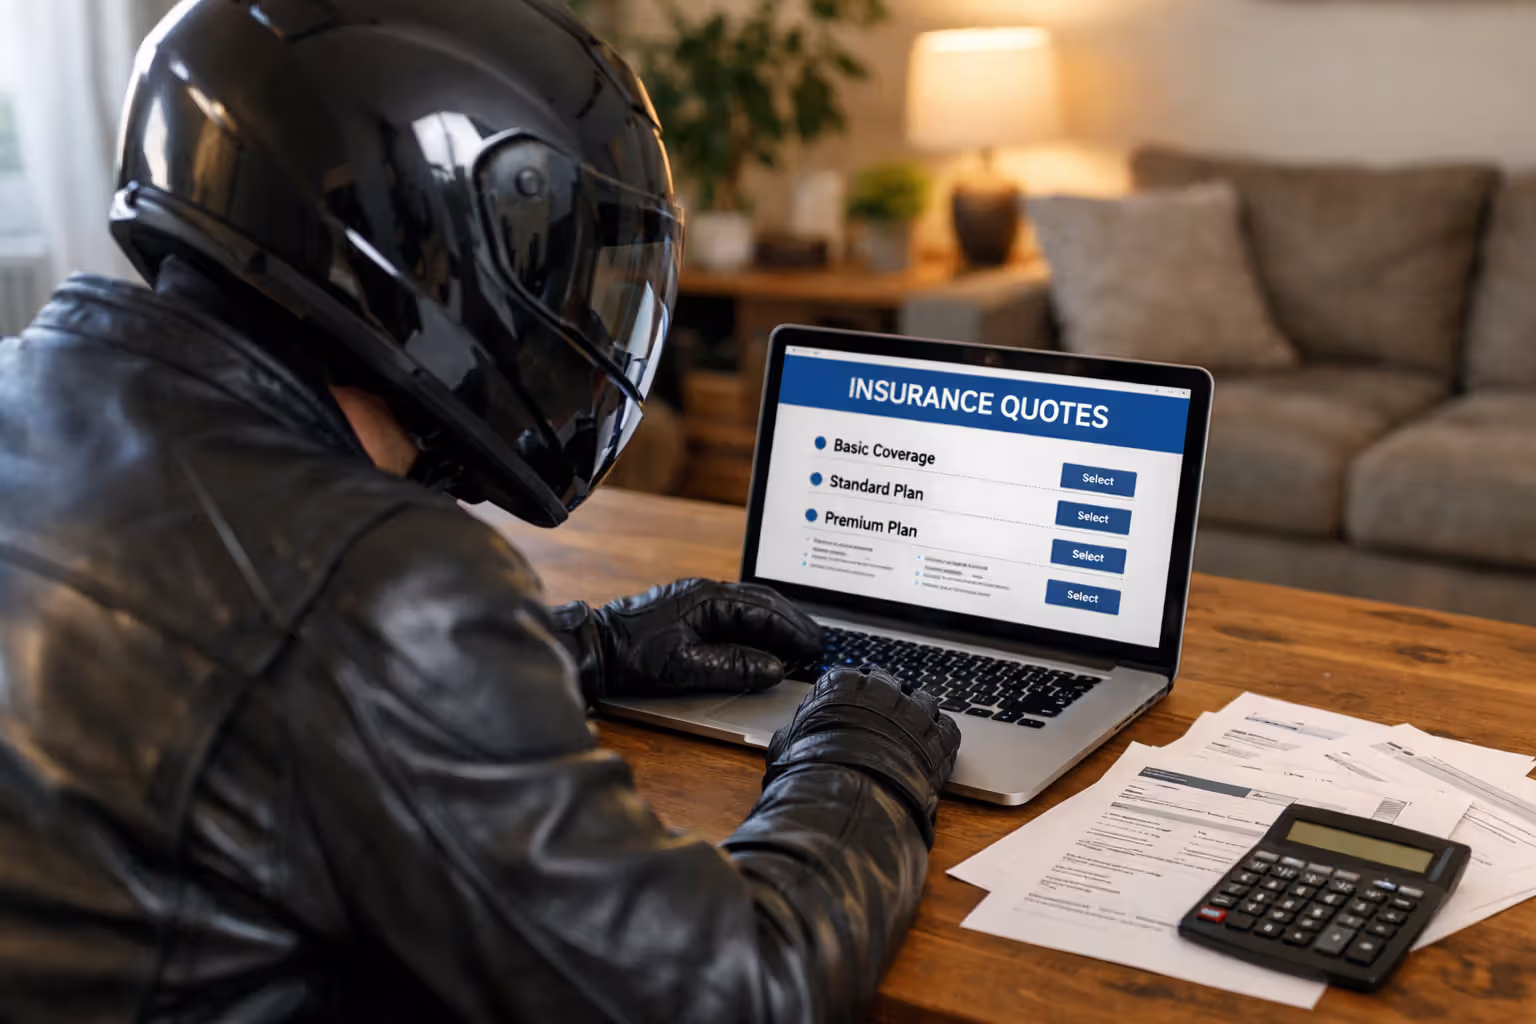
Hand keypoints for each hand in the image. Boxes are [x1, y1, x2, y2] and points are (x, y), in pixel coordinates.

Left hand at [551, 579, 822, 702]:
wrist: (595, 648)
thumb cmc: (633, 655)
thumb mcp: (685, 666)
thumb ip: (732, 666)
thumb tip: (773, 668)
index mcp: (707, 598)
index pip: (763, 611)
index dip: (792, 630)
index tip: (812, 647)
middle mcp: (705, 592)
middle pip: (762, 602)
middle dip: (792, 623)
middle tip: (816, 644)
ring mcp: (697, 599)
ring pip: (750, 605)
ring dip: (777, 622)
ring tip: (799, 641)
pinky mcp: (690, 611)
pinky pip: (735, 612)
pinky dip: (758, 624)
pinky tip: (765, 638)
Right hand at [764, 665, 960, 846]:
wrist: (846, 798)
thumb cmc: (809, 772)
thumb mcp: (787, 746)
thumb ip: (797, 732)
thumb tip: (792, 737)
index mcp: (840, 684)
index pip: (850, 677)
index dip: (853, 695)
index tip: (853, 707)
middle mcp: (880, 690)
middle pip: (889, 685)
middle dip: (887, 701)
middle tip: (883, 722)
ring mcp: (913, 712)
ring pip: (923, 701)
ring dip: (918, 715)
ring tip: (910, 737)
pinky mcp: (938, 739)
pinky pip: (948, 727)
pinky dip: (942, 736)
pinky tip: (933, 749)